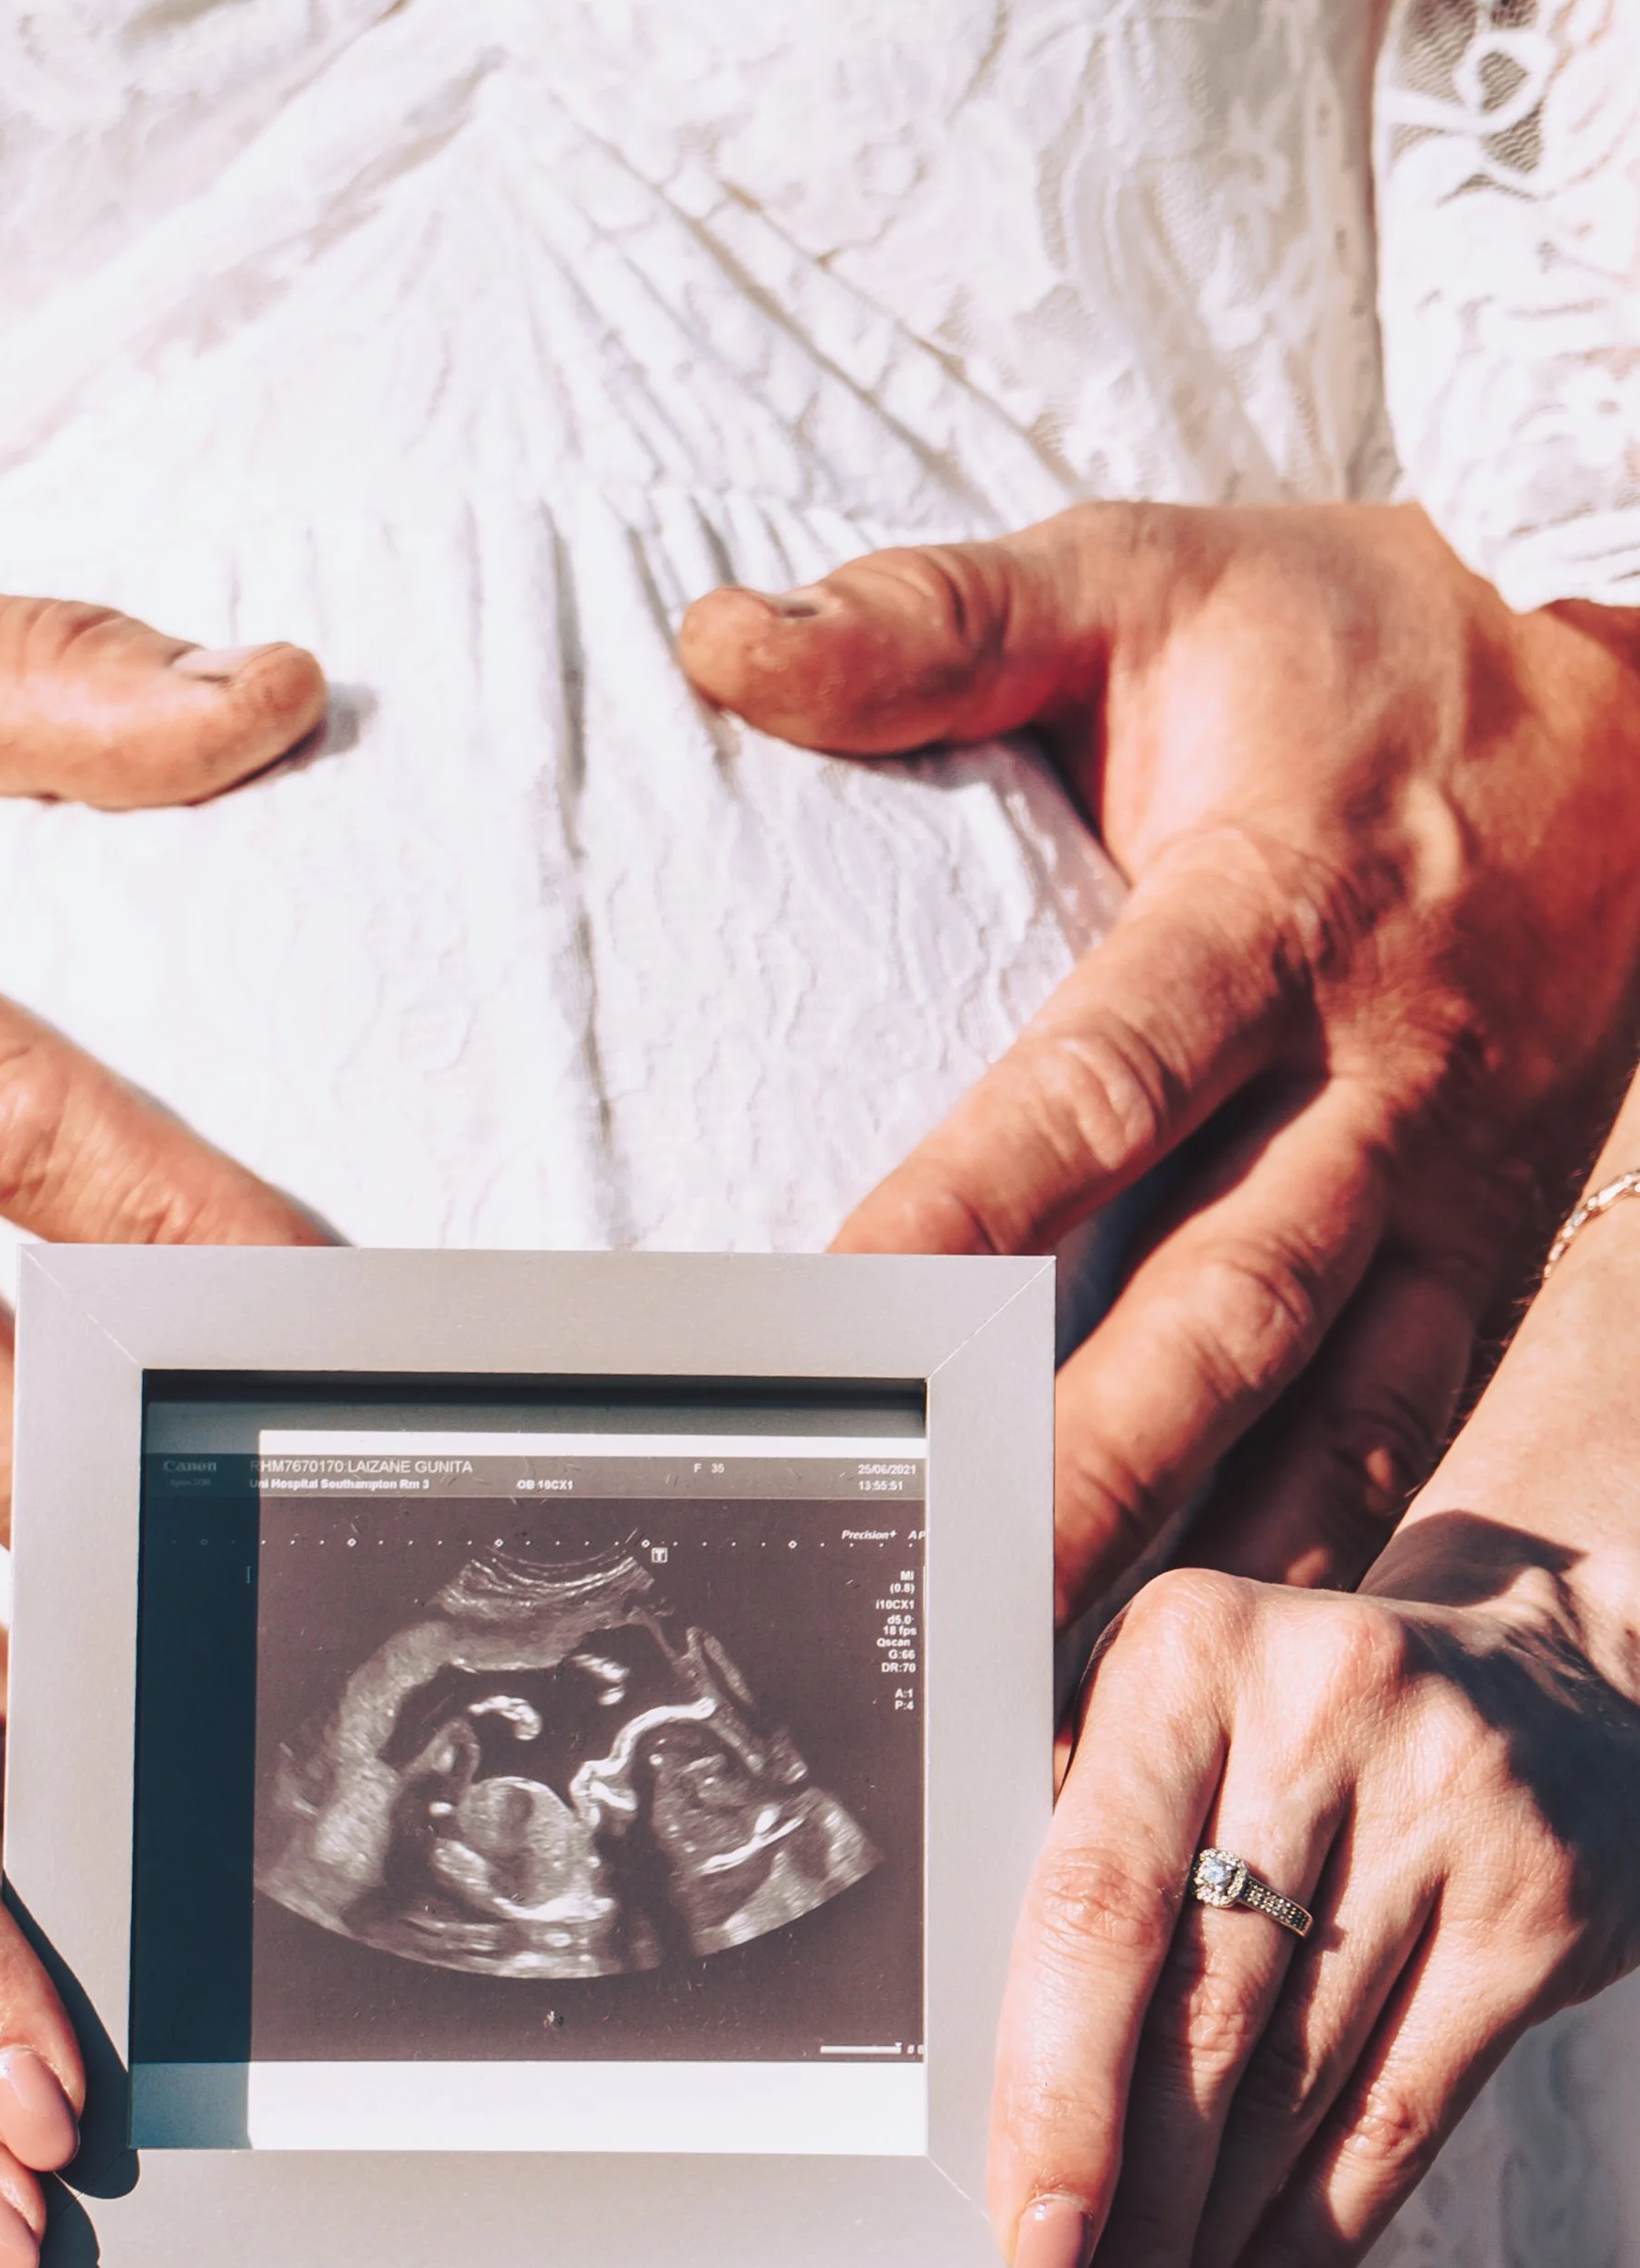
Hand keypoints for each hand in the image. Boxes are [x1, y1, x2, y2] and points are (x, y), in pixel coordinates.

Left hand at [679, 504, 1639, 1614]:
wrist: (1634, 669)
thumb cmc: (1356, 635)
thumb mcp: (1148, 572)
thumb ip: (935, 620)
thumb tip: (720, 642)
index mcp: (1274, 909)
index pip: (1101, 1084)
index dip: (969, 1210)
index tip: (835, 1321)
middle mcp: (1377, 1075)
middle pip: (1222, 1299)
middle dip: (1089, 1457)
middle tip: (954, 1588)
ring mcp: (1454, 1184)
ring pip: (1330, 1406)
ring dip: (1203, 1554)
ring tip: (1064, 1696)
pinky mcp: (1498, 1252)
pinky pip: (1410, 1427)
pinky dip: (1315, 1552)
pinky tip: (1210, 1663)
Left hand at [989, 1533, 1639, 2267]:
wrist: (1550, 1674)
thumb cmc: (1298, 1729)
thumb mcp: (1179, 1722)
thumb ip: (1084, 1864)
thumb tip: (988, 2125)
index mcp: (1188, 1657)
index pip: (1097, 1910)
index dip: (1057, 2099)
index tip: (1024, 2244)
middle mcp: (1325, 1717)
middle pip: (1202, 2021)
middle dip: (1128, 2217)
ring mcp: (1453, 1815)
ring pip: (1300, 2091)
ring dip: (1204, 2256)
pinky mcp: (1542, 1912)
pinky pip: (1406, 2120)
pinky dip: (1315, 2244)